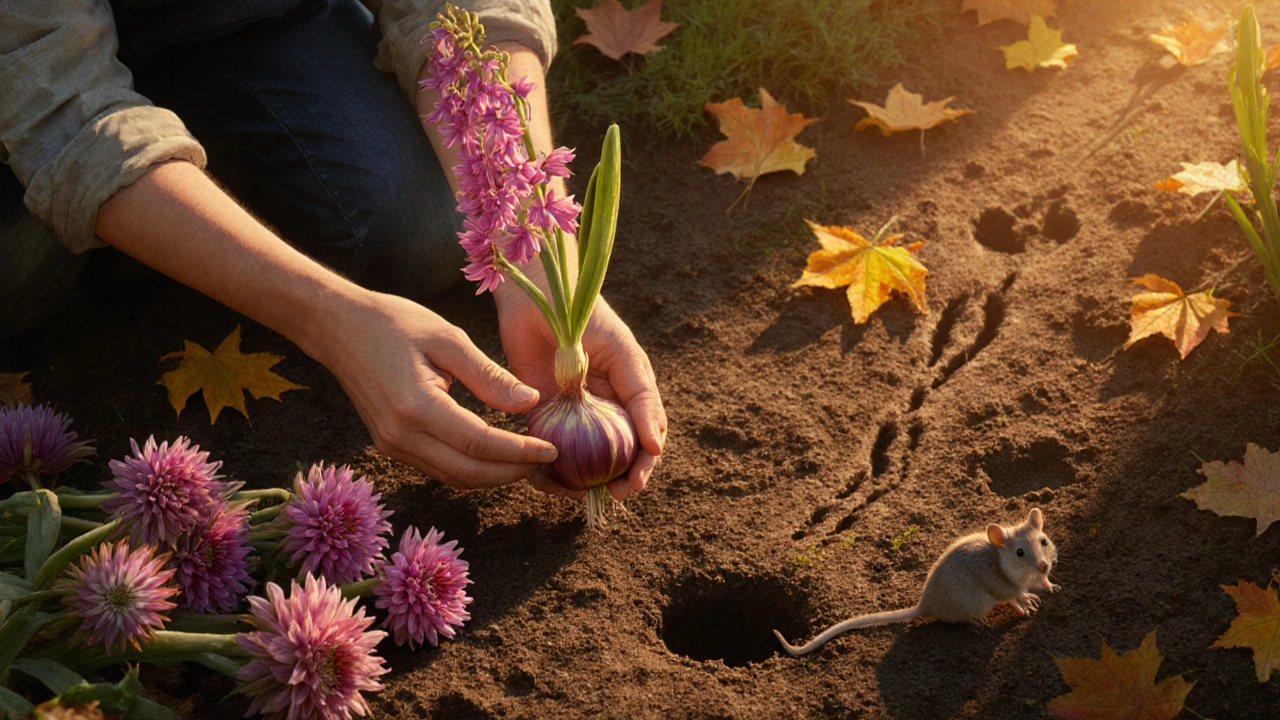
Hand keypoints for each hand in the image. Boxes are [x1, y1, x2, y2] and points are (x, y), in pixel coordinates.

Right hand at [314, 290, 557, 488]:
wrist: (338, 328)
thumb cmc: (394, 323)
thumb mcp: (447, 338)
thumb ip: (489, 375)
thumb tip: (530, 402)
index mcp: (416, 407)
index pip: (480, 444)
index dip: (520, 451)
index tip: (552, 447)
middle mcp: (401, 436)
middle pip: (468, 473)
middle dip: (512, 472)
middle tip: (546, 459)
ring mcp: (392, 446)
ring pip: (454, 478)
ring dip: (494, 476)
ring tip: (528, 459)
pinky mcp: (390, 446)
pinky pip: (438, 469)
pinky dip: (471, 469)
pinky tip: (496, 455)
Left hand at [495, 283, 666, 500]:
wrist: (535, 296)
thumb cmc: (586, 315)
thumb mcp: (622, 353)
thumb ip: (639, 394)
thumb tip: (654, 442)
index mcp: (630, 392)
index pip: (647, 437)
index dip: (645, 465)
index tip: (636, 483)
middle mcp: (605, 406)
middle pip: (619, 455)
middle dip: (620, 481)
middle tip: (615, 495)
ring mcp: (574, 412)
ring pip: (584, 460)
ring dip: (583, 482)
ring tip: (577, 493)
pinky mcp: (542, 413)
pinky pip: (549, 449)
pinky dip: (548, 469)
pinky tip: (544, 481)